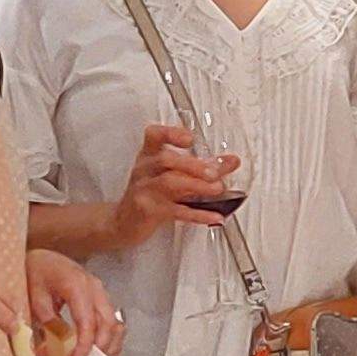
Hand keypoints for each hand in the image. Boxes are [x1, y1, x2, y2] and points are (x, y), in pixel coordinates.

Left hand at [22, 249, 116, 355]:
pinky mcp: (100, 296)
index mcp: (78, 286)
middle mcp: (95, 288)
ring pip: (114, 321)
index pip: (88, 322)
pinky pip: (111, 318)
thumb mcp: (34, 296)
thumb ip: (46, 320)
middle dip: (100, 348)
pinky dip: (108, 335)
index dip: (84, 345)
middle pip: (108, 323)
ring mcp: (100, 291)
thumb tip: (51, 347)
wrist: (41, 257)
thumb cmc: (35, 272)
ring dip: (108, 343)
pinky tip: (99, 348)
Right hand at [115, 122, 241, 244]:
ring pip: (168, 183)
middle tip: (215, 172)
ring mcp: (144, 190)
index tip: (190, 138)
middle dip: (192, 164)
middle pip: (165, 159)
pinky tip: (215, 216)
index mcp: (149, 155)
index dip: (171, 133)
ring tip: (217, 189)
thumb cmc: (150, 193)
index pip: (154, 135)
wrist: (124, 222)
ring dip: (197, 185)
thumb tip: (232, 161)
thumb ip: (204, 167)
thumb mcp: (173, 175)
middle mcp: (145, 169)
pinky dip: (198, 214)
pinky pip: (175, 211)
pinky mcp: (148, 211)